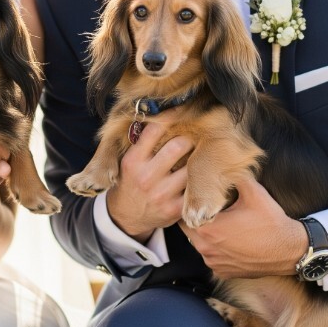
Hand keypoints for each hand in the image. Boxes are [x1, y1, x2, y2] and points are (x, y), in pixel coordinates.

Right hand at [106, 120, 190, 241]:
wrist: (126, 216)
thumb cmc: (130, 181)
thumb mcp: (129, 161)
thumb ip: (143, 142)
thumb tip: (164, 115)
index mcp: (134, 160)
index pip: (155, 130)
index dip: (171, 116)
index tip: (181, 109)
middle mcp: (146, 176)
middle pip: (179, 146)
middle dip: (189, 138)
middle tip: (194, 136)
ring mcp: (162, 193)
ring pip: (191, 167)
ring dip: (198, 159)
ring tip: (201, 154)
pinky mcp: (175, 209)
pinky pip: (195, 189)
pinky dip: (200, 180)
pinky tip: (201, 175)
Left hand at [180, 177, 306, 278]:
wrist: (290, 250)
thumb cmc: (271, 221)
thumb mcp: (253, 191)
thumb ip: (234, 175)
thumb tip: (224, 161)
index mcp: (208, 229)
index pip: (185, 212)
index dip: (190, 203)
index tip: (199, 197)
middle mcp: (206, 249)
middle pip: (189, 229)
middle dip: (196, 217)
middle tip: (208, 208)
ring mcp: (214, 263)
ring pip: (198, 244)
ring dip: (205, 233)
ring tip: (219, 222)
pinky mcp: (223, 272)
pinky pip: (211, 257)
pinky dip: (215, 248)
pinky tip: (227, 239)